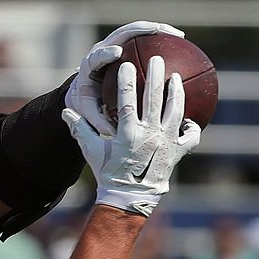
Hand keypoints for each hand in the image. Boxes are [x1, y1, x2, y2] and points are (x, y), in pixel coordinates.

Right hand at [62, 56, 200, 216]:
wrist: (128, 198)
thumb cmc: (108, 173)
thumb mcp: (92, 151)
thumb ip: (80, 130)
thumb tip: (66, 112)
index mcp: (127, 132)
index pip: (126, 99)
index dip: (126, 80)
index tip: (126, 64)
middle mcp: (149, 134)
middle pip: (154, 98)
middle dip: (156, 75)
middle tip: (157, 59)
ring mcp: (165, 143)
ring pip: (175, 111)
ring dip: (176, 92)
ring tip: (176, 78)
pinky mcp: (176, 153)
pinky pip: (189, 137)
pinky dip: (192, 127)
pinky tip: (192, 119)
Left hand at [65, 20, 184, 135]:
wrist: (84, 92)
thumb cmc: (88, 104)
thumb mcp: (90, 113)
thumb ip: (98, 120)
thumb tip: (111, 133)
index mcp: (92, 65)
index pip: (98, 54)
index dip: (106, 51)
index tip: (117, 52)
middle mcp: (103, 50)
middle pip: (121, 34)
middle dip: (139, 30)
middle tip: (157, 32)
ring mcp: (115, 45)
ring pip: (137, 32)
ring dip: (158, 30)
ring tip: (178, 36)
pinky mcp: (126, 45)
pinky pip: (146, 39)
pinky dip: (162, 38)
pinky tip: (181, 44)